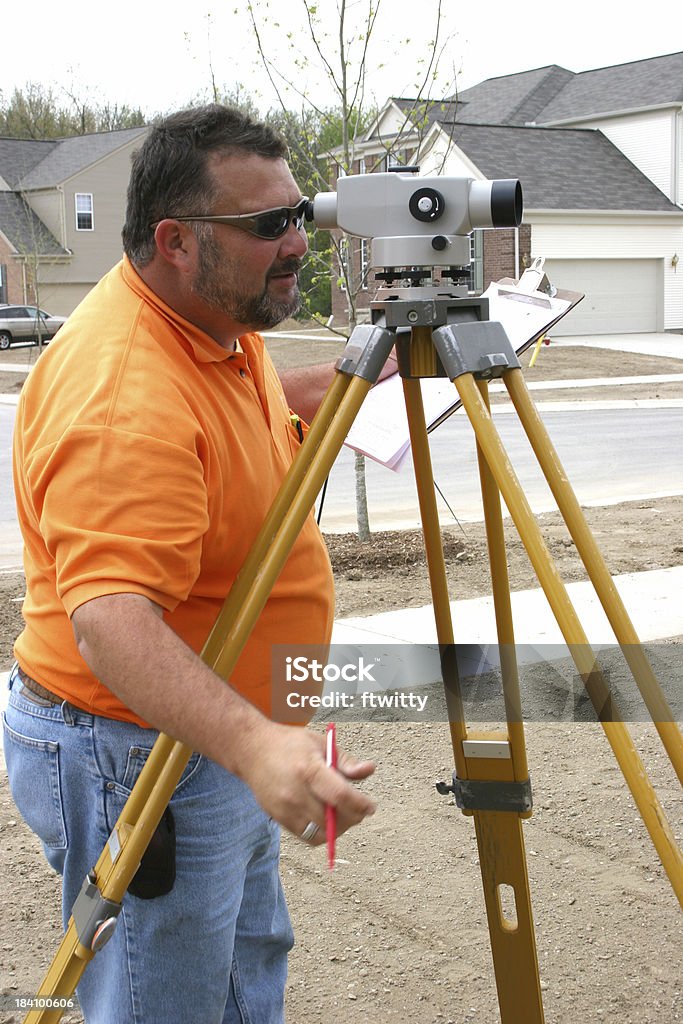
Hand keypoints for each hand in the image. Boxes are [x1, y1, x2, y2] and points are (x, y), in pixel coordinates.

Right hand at [238, 721, 375, 841]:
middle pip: (332, 819)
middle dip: (352, 818)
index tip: (370, 806)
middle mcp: (295, 792)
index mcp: (309, 769)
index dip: (360, 805)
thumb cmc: (290, 744)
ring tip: (342, 814)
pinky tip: (325, 817)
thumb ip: (346, 761)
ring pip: (320, 833)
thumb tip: (370, 770)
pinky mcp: (278, 818)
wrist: (252, 750)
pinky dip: (321, 832)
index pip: (340, 796)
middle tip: (359, 810)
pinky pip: (306, 836)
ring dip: (337, 829)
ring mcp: (285, 808)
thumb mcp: (321, 743)